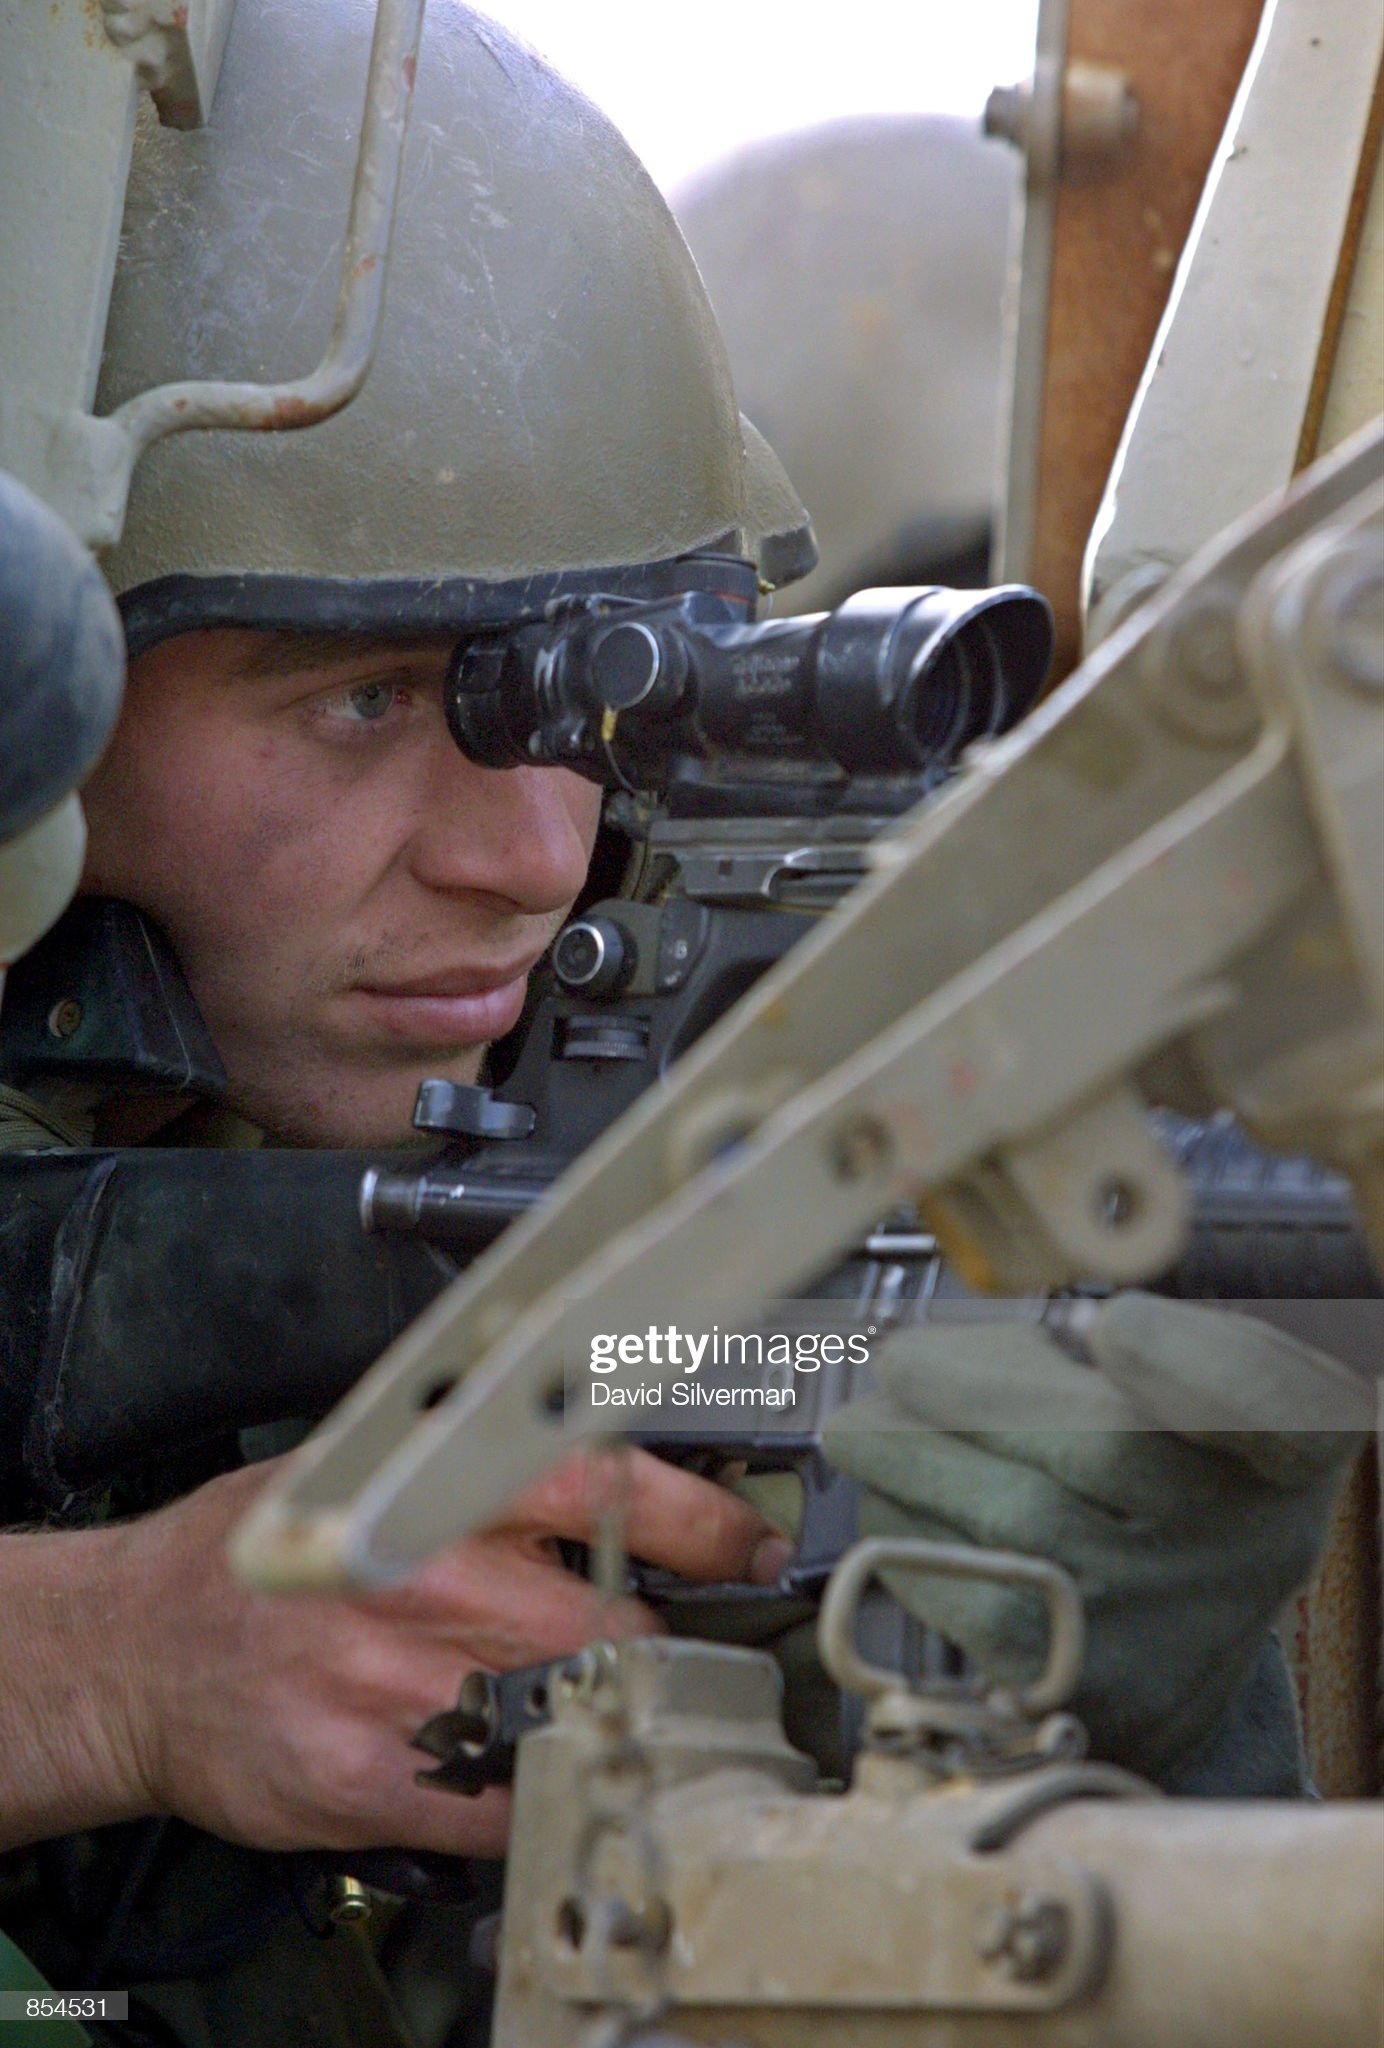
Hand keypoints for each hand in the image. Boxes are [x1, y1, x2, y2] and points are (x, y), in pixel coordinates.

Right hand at [26, 1450, 787, 1856]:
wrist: (133, 1649)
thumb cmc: (258, 1552)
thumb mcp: (363, 1464)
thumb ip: (482, 1471)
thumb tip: (627, 1477)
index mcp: (425, 1484)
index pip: (599, 1485)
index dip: (700, 1520)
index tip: (754, 1549)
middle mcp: (418, 1575)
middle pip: (608, 1620)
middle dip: (652, 1642)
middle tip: (655, 1646)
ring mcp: (393, 1683)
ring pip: (567, 1712)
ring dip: (597, 1716)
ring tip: (572, 1702)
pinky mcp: (366, 1777)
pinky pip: (503, 1804)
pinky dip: (533, 1792)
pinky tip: (516, 1764)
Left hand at [821, 1295, 1369, 1783]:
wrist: (1174, 1646)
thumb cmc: (1165, 1480)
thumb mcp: (1189, 1398)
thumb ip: (1111, 1350)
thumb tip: (961, 1355)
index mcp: (1290, 1443)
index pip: (1271, 1404)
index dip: (1194, 1367)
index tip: (1118, 1327)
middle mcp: (1247, 1540)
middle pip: (1100, 1447)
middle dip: (966, 1390)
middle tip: (895, 1363)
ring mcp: (1165, 1623)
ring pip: (1013, 1517)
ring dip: (911, 1459)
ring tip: (866, 1428)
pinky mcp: (1079, 1683)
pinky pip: (969, 1595)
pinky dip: (908, 1535)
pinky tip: (891, 1500)